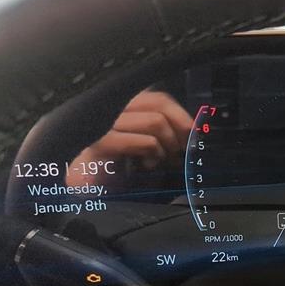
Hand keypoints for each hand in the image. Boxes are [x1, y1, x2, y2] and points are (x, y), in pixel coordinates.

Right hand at [66, 90, 192, 186]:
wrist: (91, 187)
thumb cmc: (124, 166)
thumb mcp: (149, 143)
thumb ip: (165, 130)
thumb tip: (192, 129)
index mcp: (124, 104)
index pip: (160, 97)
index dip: (181, 115)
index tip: (192, 136)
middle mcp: (113, 107)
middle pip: (159, 103)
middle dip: (177, 130)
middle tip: (178, 152)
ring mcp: (106, 123)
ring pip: (156, 121)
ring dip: (166, 145)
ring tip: (159, 159)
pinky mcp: (103, 143)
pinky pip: (145, 141)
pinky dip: (154, 153)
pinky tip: (148, 164)